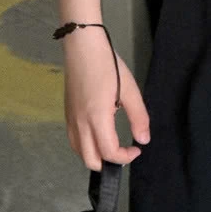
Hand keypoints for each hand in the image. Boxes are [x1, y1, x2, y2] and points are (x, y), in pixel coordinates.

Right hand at [63, 38, 150, 172]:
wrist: (83, 48)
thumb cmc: (108, 65)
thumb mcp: (129, 91)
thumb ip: (138, 117)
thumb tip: (143, 140)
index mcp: (97, 119)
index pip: (109, 153)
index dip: (125, 157)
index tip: (137, 149)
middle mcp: (80, 124)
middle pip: (90, 161)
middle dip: (109, 163)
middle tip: (124, 152)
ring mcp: (71, 119)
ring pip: (79, 152)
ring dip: (96, 156)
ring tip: (112, 145)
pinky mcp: (67, 114)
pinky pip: (74, 140)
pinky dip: (86, 146)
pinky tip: (98, 135)